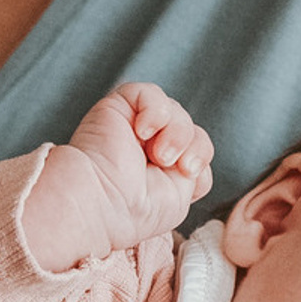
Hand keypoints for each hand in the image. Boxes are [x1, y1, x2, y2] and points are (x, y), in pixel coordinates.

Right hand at [24, 81, 213, 270]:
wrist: (100, 200)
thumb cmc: (133, 208)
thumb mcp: (179, 195)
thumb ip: (193, 171)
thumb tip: (192, 153)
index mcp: (161, 169)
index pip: (198, 151)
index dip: (199, 161)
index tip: (187, 177)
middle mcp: (148, 145)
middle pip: (192, 130)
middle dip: (194, 147)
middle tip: (176, 166)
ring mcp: (134, 124)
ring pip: (177, 112)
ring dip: (177, 133)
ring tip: (159, 155)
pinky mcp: (119, 106)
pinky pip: (151, 93)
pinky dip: (156, 110)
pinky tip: (142, 131)